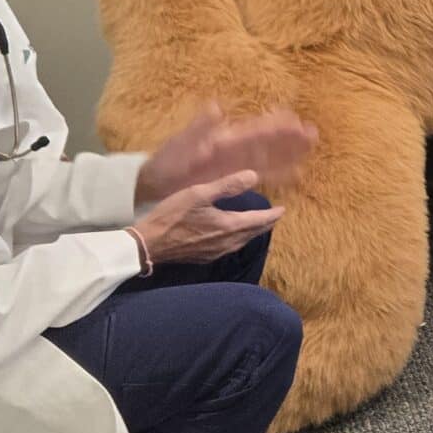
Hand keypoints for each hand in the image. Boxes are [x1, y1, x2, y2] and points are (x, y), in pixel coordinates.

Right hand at [132, 171, 281, 266]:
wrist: (149, 244)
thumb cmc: (173, 216)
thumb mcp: (199, 194)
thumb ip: (227, 185)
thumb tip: (254, 176)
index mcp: (229, 226)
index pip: (259, 221)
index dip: (272, 214)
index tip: (283, 209)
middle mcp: (227, 243)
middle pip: (253, 233)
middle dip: (266, 224)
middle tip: (274, 216)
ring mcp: (216, 252)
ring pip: (242, 241)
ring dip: (253, 232)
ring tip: (258, 225)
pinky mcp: (205, 257)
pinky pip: (230, 247)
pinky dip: (239, 239)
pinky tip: (234, 236)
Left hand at [137, 104, 317, 204]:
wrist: (158, 181)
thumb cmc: (170, 160)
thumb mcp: (182, 142)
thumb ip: (200, 127)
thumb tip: (216, 106)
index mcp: (226, 137)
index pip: (256, 129)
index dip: (275, 124)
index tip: (294, 119)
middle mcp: (236, 148)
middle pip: (269, 141)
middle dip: (290, 137)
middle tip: (313, 132)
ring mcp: (238, 163)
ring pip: (270, 156)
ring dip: (290, 152)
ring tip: (311, 146)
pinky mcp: (237, 177)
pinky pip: (264, 174)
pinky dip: (280, 174)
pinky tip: (296, 174)